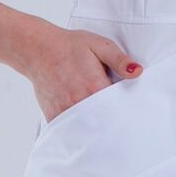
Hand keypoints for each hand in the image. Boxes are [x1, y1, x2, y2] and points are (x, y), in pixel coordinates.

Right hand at [24, 27, 141, 119]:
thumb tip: (137, 72)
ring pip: (88, 129)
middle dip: (113, 122)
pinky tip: (86, 126)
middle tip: (122, 124)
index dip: (127, 109)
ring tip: (104, 125)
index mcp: (95, 86)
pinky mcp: (54, 117)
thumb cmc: (70, 46)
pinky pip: (71, 130)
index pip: (119, 106)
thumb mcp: (100, 46)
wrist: (38, 50)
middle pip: (105, 121)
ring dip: (97, 128)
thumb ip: (120, 60)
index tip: (132, 111)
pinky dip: (79, 129)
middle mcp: (80, 102)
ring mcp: (66, 111)